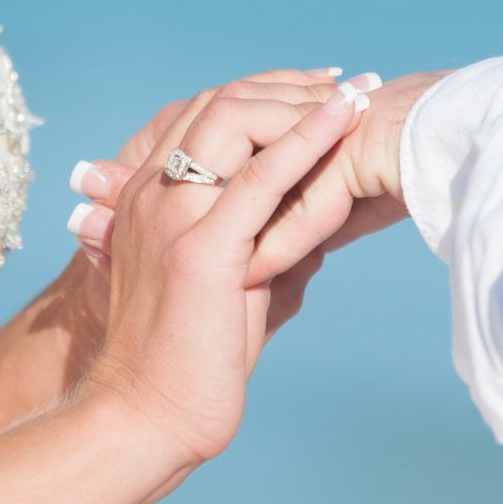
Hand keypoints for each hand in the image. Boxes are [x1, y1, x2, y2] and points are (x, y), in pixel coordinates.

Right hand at [82, 84, 370, 475]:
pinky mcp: (201, 251)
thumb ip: (260, 249)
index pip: (203, 113)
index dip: (263, 92)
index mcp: (148, 199)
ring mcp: (173, 218)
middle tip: (347, 86)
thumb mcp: (227, 287)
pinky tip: (344, 119)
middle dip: (288, 85)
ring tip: (356, 96)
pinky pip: (259, 176)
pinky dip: (307, 138)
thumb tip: (319, 237)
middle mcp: (152, 196)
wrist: (145, 417)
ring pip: (233, 121)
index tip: (319, 88)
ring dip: (301, 101)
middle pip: (218, 101)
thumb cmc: (192, 363)